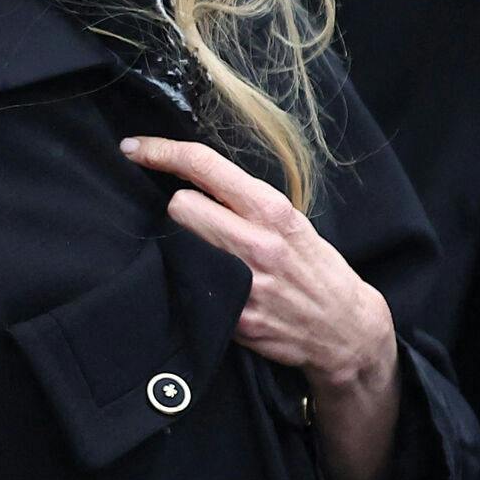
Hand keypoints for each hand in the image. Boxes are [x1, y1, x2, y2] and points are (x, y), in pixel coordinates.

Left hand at [119, 136, 396, 394]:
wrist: (345, 331)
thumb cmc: (316, 269)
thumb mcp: (294, 224)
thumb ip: (248, 203)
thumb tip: (195, 180)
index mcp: (273, 212)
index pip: (205, 166)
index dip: (161, 151)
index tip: (133, 148)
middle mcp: (258, 244)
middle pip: (180, 207)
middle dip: (181, 210)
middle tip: (198, 224)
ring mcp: (244, 285)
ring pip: (179, 246)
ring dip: (184, 245)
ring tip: (208, 255)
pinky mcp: (235, 320)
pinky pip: (190, 286)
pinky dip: (193, 281)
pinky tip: (212, 288)